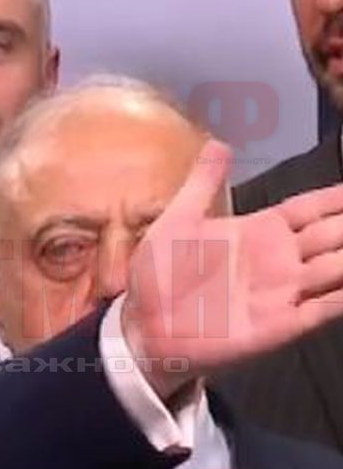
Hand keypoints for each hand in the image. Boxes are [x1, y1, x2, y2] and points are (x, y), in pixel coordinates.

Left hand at [122, 139, 342, 398]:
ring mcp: (283, 292)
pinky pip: (324, 308)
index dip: (335, 199)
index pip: (309, 210)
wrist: (146, 325)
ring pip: (337, 269)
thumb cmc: (160, 272)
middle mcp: (279, 260)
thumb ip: (202, 183)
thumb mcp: (179, 220)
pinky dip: (342, 298)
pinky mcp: (280, 325)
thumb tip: (219, 142)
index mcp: (258, 232)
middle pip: (332, 236)